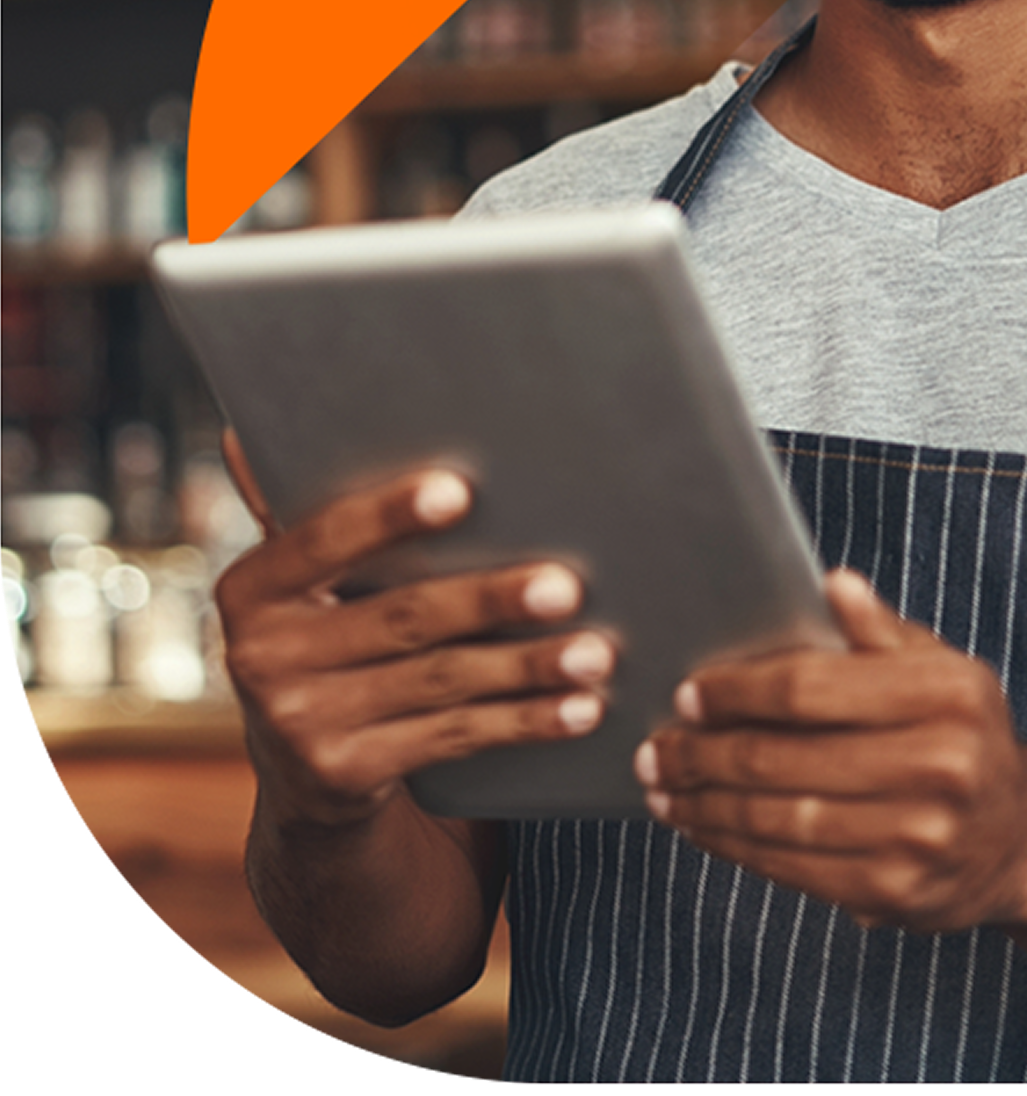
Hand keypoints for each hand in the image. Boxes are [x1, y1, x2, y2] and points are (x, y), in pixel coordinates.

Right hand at [216, 431, 616, 827]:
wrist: (305, 775)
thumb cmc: (330, 637)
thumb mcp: (303, 585)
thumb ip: (306, 517)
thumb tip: (248, 430)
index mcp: (252, 588)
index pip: (323, 540)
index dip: (390, 515)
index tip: (461, 490)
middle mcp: (261, 657)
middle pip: (402, 616)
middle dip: (491, 599)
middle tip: (568, 585)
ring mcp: (301, 724)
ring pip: (441, 681)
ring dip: (528, 666)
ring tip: (597, 652)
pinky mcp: (346, 776)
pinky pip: (455, 739)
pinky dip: (526, 722)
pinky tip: (580, 709)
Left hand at [635, 569, 1026, 932]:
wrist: (1021, 836)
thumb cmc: (963, 731)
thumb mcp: (939, 667)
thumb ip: (879, 631)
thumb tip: (832, 583)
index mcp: (946, 693)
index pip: (811, 688)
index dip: (737, 692)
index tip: (688, 694)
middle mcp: (940, 765)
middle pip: (784, 759)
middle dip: (704, 754)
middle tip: (654, 748)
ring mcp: (918, 837)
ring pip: (779, 819)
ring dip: (706, 804)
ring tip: (665, 788)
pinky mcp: (895, 892)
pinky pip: (793, 867)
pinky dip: (736, 847)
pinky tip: (704, 827)